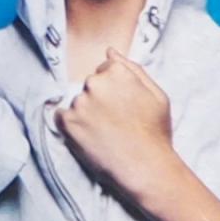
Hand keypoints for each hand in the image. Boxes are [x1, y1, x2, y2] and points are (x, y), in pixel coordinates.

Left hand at [57, 47, 188, 209]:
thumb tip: (110, 51)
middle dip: (99, 99)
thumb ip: (133, 68)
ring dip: (86, 113)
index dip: (115, 90)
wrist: (147, 169)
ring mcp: (80, 103)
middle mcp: (95, 83)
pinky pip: (62, 117)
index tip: (122, 107)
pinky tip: (90, 137)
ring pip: (78, 102)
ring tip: (105, 134)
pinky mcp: (68, 123)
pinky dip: (72, 126)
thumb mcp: (157, 95)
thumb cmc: (156, 133)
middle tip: (115, 123)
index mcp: (117, 72)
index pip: (105, 70)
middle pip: (90, 85)